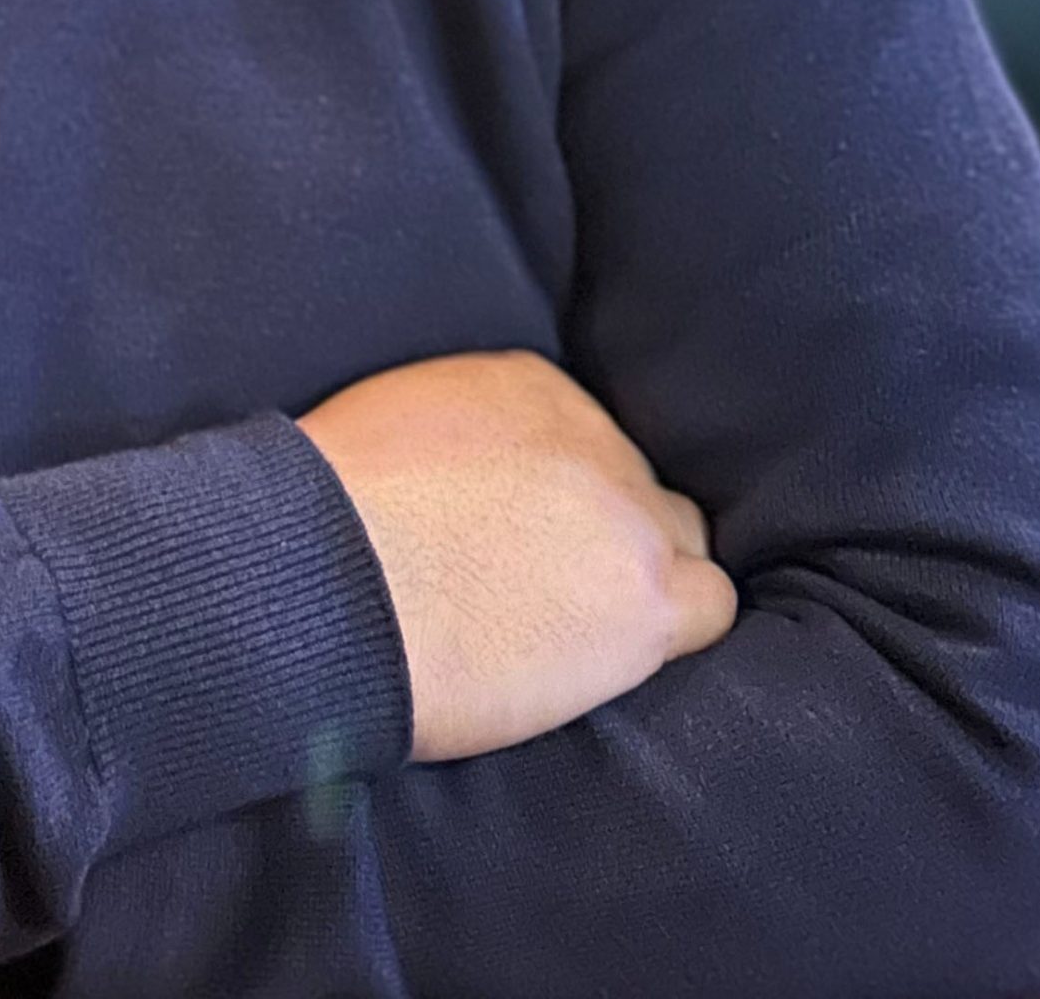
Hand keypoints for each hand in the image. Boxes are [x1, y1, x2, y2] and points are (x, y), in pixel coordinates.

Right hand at [299, 348, 736, 763]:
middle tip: (548, 585)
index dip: (557, 496)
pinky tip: (615, 655)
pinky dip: (671, 631)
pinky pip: (708, 607)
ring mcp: (629, 519)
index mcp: (530, 385)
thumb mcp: (391, 422)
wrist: (333, 581)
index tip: (521, 533)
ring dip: (642, 581)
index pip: (582, 439)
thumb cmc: (332, 511)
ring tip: (583, 629)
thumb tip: (456, 483)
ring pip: (681, 546)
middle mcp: (595, 439)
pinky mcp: (647, 604)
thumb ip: (452, 436)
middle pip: (635, 489)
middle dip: (604, 533)